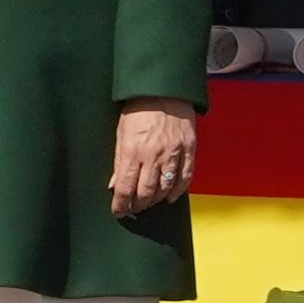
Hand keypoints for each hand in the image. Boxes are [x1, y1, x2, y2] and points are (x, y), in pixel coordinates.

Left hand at [109, 98, 200, 217]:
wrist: (164, 91)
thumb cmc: (138, 110)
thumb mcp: (120, 133)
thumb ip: (119, 161)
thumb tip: (114, 184)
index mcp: (132, 150)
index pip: (125, 187)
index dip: (121, 204)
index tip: (118, 211)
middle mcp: (153, 155)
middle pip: (146, 192)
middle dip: (138, 205)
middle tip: (134, 208)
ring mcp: (173, 153)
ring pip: (165, 188)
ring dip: (156, 200)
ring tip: (149, 202)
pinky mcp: (189, 150)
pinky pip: (185, 177)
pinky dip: (178, 191)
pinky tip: (170, 196)